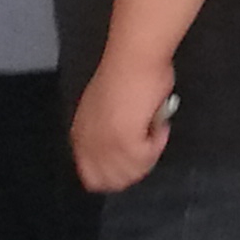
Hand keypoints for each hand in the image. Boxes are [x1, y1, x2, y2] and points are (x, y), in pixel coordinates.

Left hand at [72, 51, 173, 192]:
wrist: (133, 58)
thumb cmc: (125, 74)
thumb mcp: (106, 109)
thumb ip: (107, 131)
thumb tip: (125, 146)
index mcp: (80, 135)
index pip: (91, 175)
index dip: (115, 173)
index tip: (134, 159)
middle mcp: (88, 144)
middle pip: (111, 181)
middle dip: (134, 169)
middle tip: (148, 147)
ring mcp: (105, 145)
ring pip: (131, 173)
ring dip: (148, 157)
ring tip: (153, 131)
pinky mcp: (124, 143)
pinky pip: (147, 158)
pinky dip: (158, 144)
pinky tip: (159, 125)